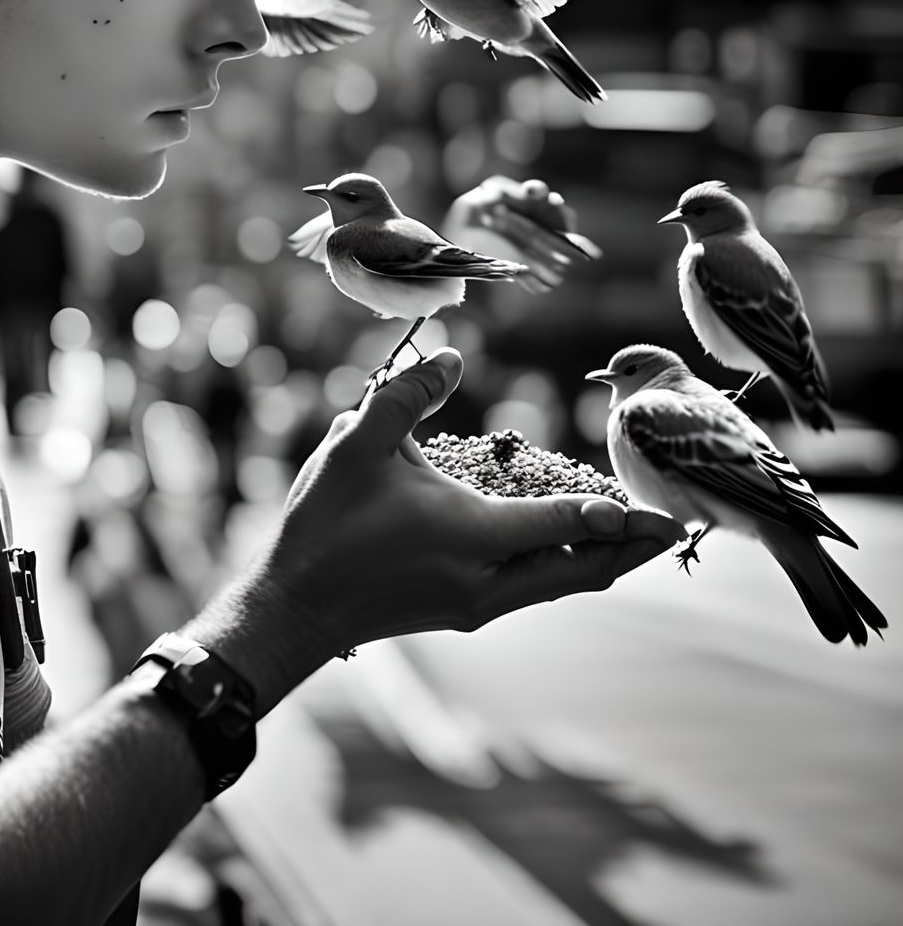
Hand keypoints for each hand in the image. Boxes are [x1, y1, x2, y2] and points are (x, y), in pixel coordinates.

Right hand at [227, 349, 685, 698]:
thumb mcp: (358, 445)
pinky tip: (563, 547)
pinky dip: (563, 567)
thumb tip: (449, 355)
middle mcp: (487, 581)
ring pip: (560, 586)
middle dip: (629, 550)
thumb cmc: (325, 524)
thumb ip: (404, 395)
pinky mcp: (461, 611)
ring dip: (598, 560)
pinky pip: (534, 590)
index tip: (661, 510)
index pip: (564, 525)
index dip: (617, 516)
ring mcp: (476, 604)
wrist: (296, 607)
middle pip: (581, 571)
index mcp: (472, 538)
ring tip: (630, 536)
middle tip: (672, 529)